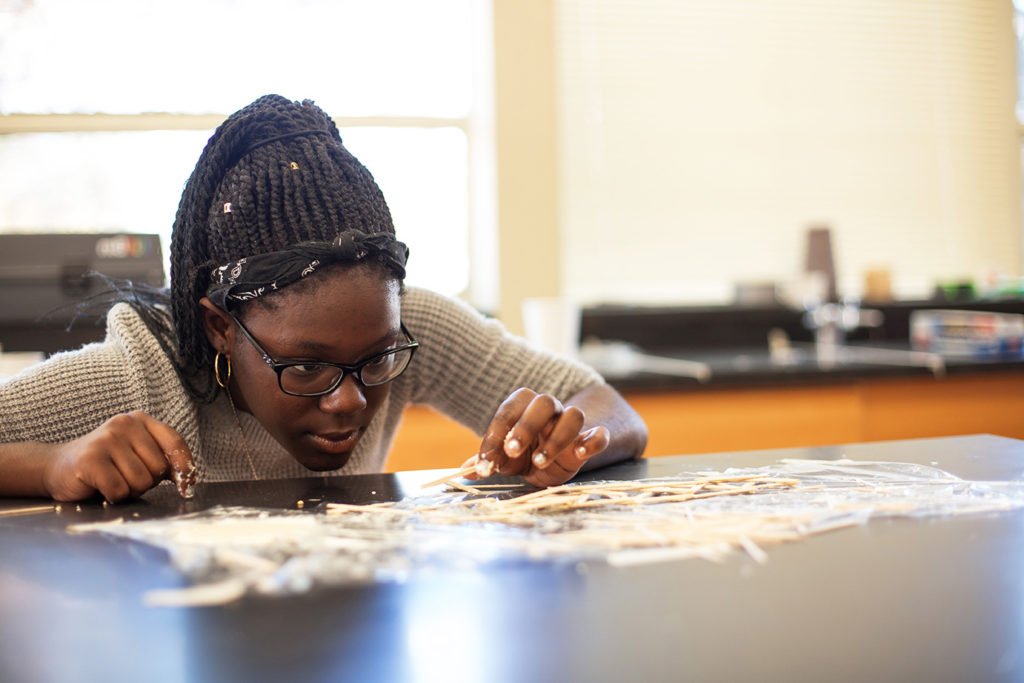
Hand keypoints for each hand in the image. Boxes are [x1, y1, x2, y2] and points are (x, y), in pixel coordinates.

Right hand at [43, 411, 195, 502]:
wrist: (58, 468)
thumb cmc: (106, 465)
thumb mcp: (137, 454)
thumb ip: (162, 459)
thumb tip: (188, 480)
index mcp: (140, 420)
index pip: (175, 442)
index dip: (185, 467)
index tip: (185, 486)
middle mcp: (124, 424)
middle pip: (158, 468)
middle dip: (147, 482)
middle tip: (126, 477)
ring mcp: (106, 440)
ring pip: (141, 481)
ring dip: (130, 490)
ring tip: (113, 480)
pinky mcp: (90, 460)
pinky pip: (119, 490)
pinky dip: (113, 497)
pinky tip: (101, 486)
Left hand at [464, 388, 609, 487]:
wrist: (558, 458)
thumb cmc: (526, 454)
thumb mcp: (506, 459)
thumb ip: (489, 461)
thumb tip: (466, 470)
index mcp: (523, 408)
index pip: (508, 412)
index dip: (493, 436)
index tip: (484, 464)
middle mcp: (549, 411)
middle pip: (543, 402)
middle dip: (526, 426)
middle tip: (512, 451)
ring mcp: (571, 424)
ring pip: (573, 415)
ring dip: (557, 437)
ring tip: (539, 461)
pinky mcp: (590, 440)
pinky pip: (600, 434)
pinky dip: (594, 441)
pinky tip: (581, 454)